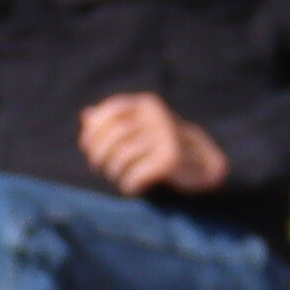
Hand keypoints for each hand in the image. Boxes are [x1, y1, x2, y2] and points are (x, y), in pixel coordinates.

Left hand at [78, 94, 227, 195]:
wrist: (204, 163)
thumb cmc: (163, 144)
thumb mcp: (141, 126)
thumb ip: (115, 120)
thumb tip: (85, 116)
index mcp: (148, 104)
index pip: (111, 111)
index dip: (93, 130)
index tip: (86, 146)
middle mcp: (157, 116)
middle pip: (114, 135)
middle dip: (99, 154)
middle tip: (97, 166)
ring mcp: (166, 137)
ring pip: (122, 156)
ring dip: (113, 171)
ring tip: (117, 175)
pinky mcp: (170, 160)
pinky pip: (136, 174)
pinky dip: (128, 184)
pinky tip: (131, 186)